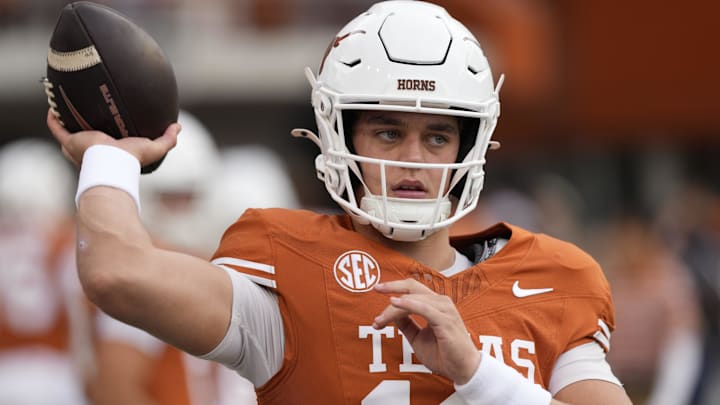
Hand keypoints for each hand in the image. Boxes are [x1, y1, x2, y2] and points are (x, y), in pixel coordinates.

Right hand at [46, 109, 179, 166]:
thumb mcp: (154, 148)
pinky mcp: (70, 141)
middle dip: (83, 125)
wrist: (113, 163)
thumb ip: (168, 139)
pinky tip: (53, 107)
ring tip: (66, 106)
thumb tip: (179, 127)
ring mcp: (79, 145)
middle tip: (86, 109)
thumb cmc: (132, 159)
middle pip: (85, 136)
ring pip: (69, 132)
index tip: (109, 117)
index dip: (107, 130)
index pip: (107, 140)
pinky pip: (57, 128)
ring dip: (66, 120)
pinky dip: (53, 118)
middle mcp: (92, 150)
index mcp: (110, 150)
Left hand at [373, 279, 480, 384]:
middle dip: (392, 286)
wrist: (462, 370)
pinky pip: (424, 308)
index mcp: (434, 304)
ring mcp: (444, 310)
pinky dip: (408, 304)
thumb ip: (406, 324)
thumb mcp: (417, 337)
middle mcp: (440, 303)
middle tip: (376, 288)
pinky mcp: (446, 320)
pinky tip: (394, 303)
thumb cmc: (444, 354)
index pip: (411, 290)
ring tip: (380, 320)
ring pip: (413, 299)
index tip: (377, 304)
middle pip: (412, 287)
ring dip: (393, 308)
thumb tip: (391, 313)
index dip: (392, 292)